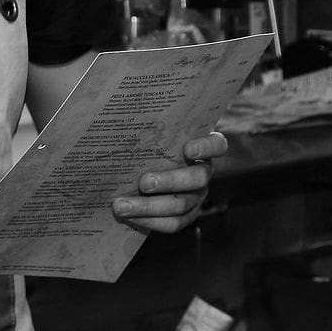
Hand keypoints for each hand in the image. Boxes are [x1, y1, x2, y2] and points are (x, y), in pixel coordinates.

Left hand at [112, 131, 227, 233]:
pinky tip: (128, 217)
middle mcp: (203, 172)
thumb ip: (144, 124)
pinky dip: (149, 222)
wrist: (139, 173)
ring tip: (122, 205)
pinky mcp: (186, 215)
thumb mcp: (149, 131)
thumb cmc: (145, 144)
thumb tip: (115, 107)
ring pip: (181, 204)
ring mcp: (196, 196)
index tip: (187, 149)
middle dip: (169, 181)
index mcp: (201, 148)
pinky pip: (173, 223)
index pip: (216, 145)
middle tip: (143, 182)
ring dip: (149, 206)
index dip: (205, 147)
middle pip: (197, 178)